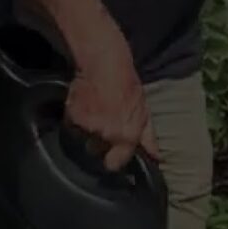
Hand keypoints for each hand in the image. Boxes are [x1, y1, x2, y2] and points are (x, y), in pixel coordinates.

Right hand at [64, 36, 159, 171]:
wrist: (105, 65)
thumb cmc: (128, 86)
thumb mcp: (144, 112)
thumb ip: (148, 138)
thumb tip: (156, 157)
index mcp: (127, 136)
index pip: (114, 164)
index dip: (112, 160)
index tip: (111, 156)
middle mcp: (108, 135)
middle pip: (96, 150)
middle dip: (98, 142)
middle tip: (102, 125)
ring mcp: (89, 127)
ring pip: (83, 139)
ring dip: (87, 130)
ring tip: (94, 112)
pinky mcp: (73, 117)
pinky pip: (71, 126)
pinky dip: (75, 119)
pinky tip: (84, 106)